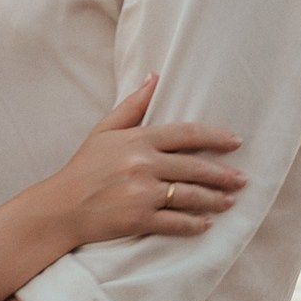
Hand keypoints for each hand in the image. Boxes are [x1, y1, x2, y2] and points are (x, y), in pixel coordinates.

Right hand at [53, 75, 244, 245]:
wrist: (59, 209)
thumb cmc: (83, 169)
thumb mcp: (104, 131)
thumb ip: (132, 105)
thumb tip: (155, 76)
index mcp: (137, 139)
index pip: (186, 133)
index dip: (215, 137)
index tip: (236, 142)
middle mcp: (142, 164)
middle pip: (195, 167)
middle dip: (223, 174)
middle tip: (241, 180)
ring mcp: (141, 192)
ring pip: (190, 195)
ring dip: (214, 200)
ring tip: (229, 201)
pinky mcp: (138, 219)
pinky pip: (176, 222)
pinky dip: (194, 224)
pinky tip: (206, 224)